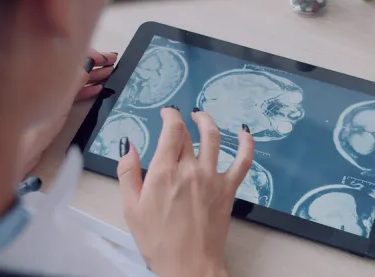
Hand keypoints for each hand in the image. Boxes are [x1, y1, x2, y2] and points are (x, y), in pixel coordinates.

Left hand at [16, 49, 117, 179]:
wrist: (25, 147)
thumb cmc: (38, 124)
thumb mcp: (62, 99)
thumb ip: (76, 79)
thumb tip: (88, 61)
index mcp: (45, 73)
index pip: (71, 55)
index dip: (91, 54)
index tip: (107, 59)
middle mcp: (47, 79)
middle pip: (73, 66)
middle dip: (94, 63)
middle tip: (113, 62)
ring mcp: (50, 93)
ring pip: (75, 80)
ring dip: (93, 76)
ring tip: (110, 74)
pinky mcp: (53, 106)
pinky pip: (72, 93)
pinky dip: (86, 90)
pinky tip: (98, 89)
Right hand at [117, 107, 253, 276]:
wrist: (188, 265)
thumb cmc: (158, 241)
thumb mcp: (131, 208)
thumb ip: (128, 172)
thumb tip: (129, 145)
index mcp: (164, 172)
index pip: (171, 130)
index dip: (170, 115)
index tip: (167, 113)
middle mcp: (190, 169)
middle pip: (188, 134)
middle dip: (182, 122)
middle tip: (178, 120)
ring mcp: (212, 178)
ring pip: (214, 138)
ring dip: (208, 122)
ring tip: (202, 116)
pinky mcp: (228, 189)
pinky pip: (242, 161)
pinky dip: (246, 144)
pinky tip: (244, 132)